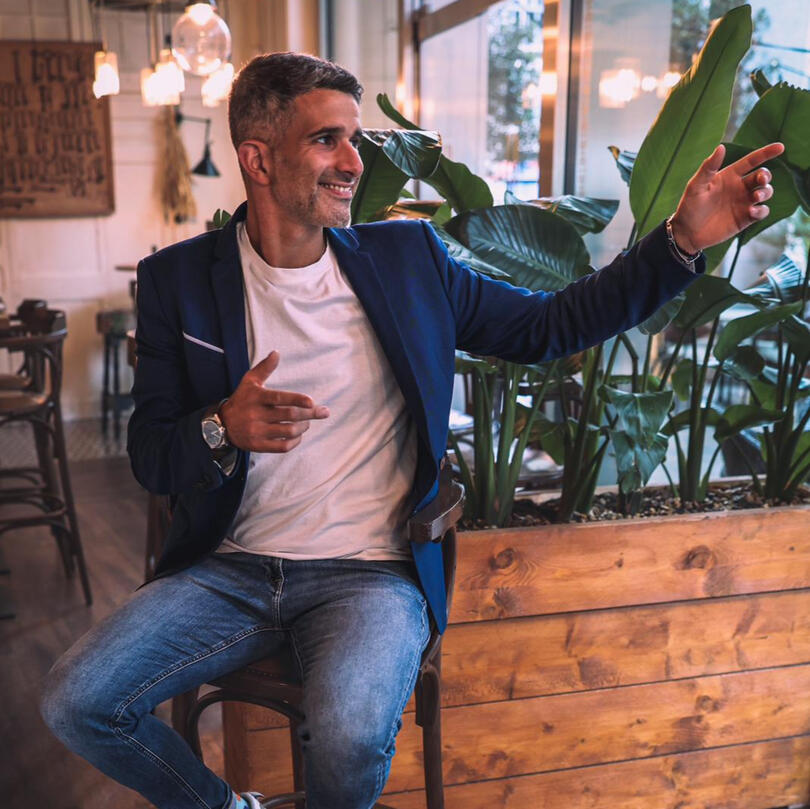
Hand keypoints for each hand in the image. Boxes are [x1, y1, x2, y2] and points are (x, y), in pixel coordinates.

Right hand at [220, 351, 328, 451]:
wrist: (222, 424)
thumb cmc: (242, 399)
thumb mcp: (249, 382)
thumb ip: (264, 368)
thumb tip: (276, 353)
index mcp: (257, 398)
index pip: (279, 398)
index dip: (297, 400)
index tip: (311, 402)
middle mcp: (256, 415)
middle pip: (289, 416)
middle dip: (310, 414)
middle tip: (323, 412)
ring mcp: (257, 432)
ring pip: (288, 431)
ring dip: (303, 427)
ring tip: (307, 422)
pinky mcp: (258, 445)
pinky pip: (282, 447)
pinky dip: (295, 441)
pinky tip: (298, 435)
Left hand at [669, 141, 784, 253]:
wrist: (686, 233)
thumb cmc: (689, 207)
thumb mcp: (696, 186)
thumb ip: (708, 167)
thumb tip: (721, 147)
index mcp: (729, 175)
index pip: (752, 161)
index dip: (766, 153)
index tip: (780, 147)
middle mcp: (739, 187)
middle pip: (762, 176)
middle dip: (765, 176)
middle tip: (760, 181)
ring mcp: (743, 203)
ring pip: (765, 192)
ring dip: (765, 192)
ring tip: (756, 197)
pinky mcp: (745, 218)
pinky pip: (762, 212)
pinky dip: (761, 210)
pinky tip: (752, 211)